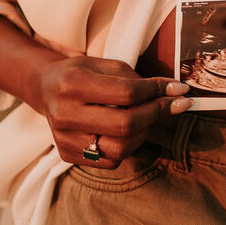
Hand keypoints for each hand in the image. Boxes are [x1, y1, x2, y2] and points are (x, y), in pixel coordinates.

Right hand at [32, 56, 192, 168]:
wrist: (46, 88)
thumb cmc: (82, 73)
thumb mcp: (106, 64)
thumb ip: (137, 79)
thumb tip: (174, 92)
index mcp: (72, 84)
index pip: (126, 93)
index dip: (158, 91)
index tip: (179, 89)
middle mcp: (64, 114)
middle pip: (125, 124)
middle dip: (156, 114)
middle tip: (174, 105)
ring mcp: (64, 139)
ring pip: (120, 147)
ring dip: (144, 133)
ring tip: (149, 118)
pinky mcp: (68, 155)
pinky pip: (111, 160)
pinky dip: (128, 146)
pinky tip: (130, 131)